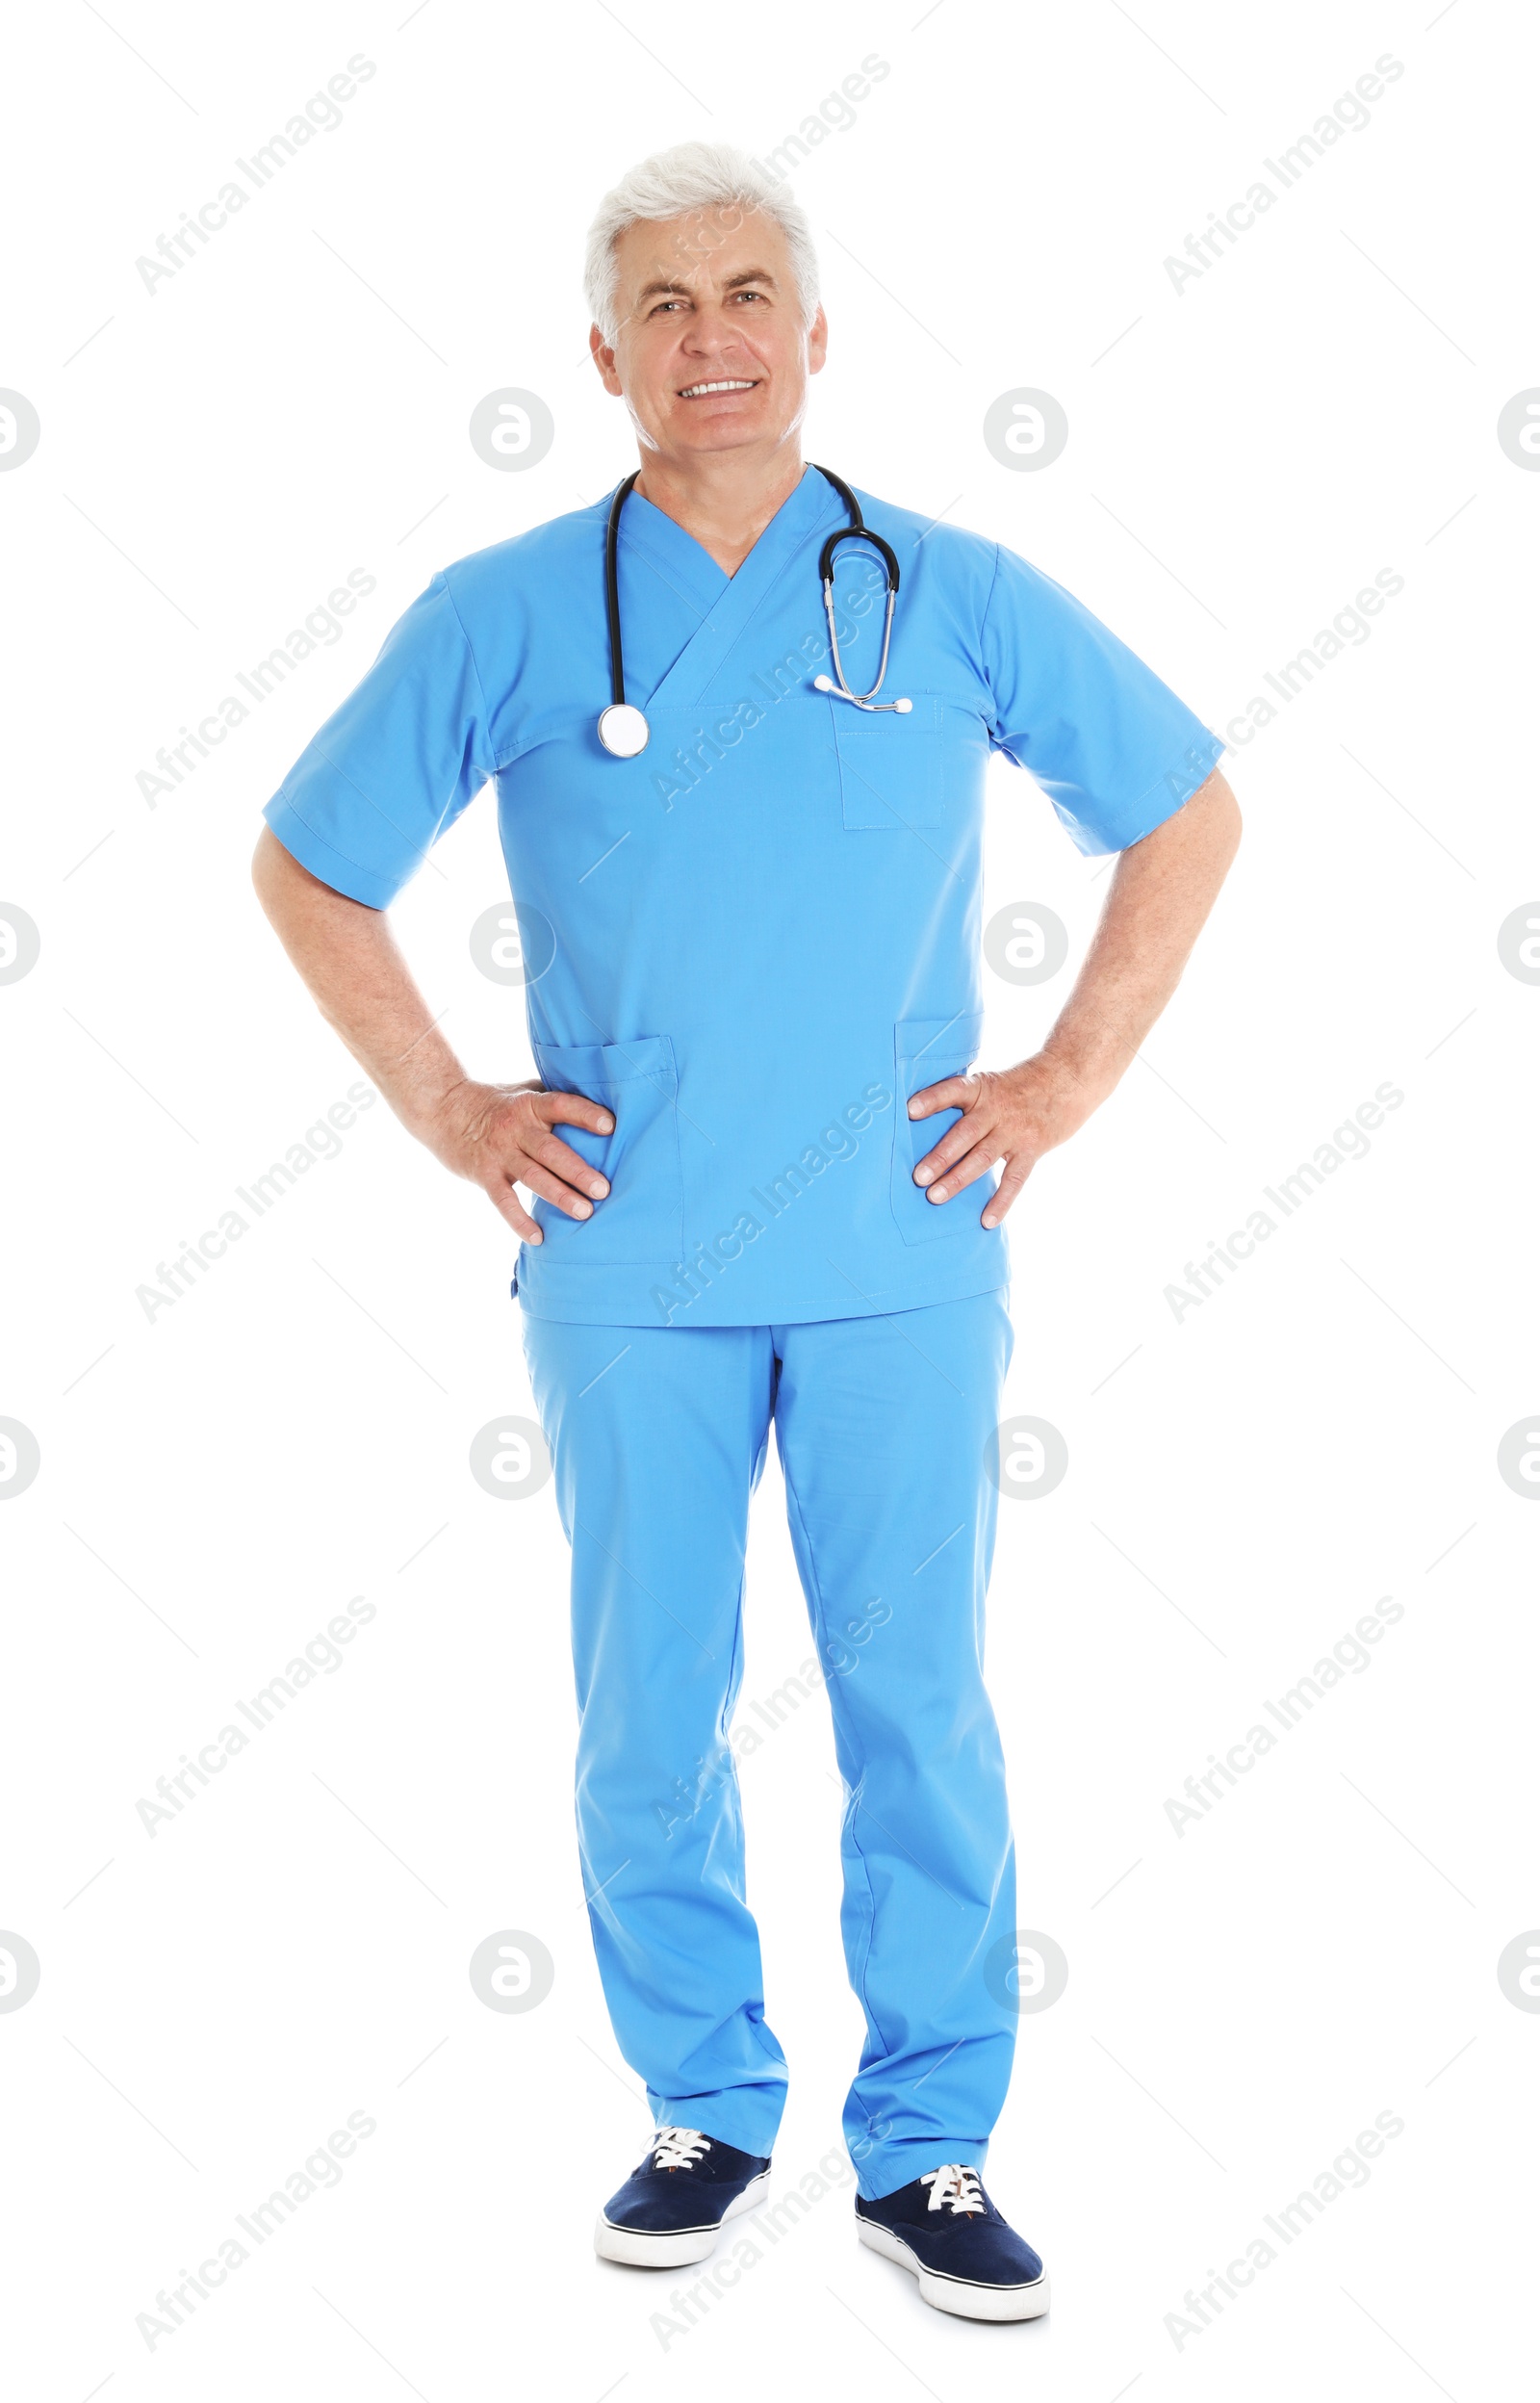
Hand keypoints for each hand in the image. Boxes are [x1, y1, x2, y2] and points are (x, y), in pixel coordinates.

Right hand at [420, 1077, 612, 1240]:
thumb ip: (554, 1098)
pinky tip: (538, 1237)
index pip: (561, 1105)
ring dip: (559, 1195)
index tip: (610, 1126)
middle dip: (578, 1170)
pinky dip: (519, 1220)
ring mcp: (499, 1153)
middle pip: (550, 1150)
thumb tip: (601, 1102)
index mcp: (531, 1104)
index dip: (585, 1115)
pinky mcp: (484, 1174)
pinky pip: (503, 1201)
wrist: (443, 1109)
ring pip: (533, 1176)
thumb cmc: (496, 1102)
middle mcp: (516, 1128)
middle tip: (603, 1189)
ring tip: (585, 1212)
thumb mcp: (524, 1091)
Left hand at [907, 1053, 1106, 1226]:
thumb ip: (966, 1102)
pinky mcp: (1032, 1148)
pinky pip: (1015, 1178)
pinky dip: (1001, 1201)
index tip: (910, 1109)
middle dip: (940, 1156)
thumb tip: (925, 1127)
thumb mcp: (992, 1081)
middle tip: (917, 1176)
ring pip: (983, 1158)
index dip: (932, 1099)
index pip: (953, 1090)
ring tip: (935, 1197)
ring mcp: (1015, 1130)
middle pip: (964, 1134)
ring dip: (958, 1179)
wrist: (1069, 1077)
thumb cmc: (1021, 1083)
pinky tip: (987, 1221)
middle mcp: (996, 1109)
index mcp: (981, 1088)